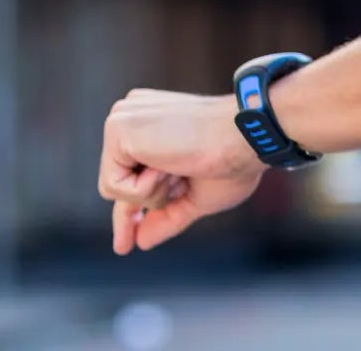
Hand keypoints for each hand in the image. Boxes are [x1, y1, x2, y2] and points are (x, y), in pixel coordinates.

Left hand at [98, 88, 266, 253]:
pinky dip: (144, 188)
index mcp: (153, 124)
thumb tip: (141, 241)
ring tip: (182, 166)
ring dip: (153, 192)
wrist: (247, 135)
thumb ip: (168, 216)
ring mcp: (123, 118)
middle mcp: (134, 116)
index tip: (125, 245)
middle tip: (180, 179)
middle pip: (119, 183)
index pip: (129, 175)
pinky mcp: (117, 127)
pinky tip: (169, 165)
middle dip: (147, 201)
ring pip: (114, 187)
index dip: (130, 211)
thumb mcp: (198, 196)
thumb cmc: (234, 159)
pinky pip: (112, 184)